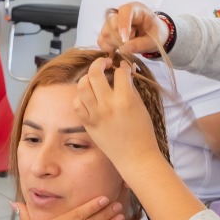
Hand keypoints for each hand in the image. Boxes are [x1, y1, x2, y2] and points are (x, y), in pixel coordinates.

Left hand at [76, 57, 163, 176]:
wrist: (135, 157)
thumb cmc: (142, 132)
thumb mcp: (140, 106)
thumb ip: (130, 87)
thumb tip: (125, 71)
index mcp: (125, 100)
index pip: (120, 72)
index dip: (123, 67)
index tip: (124, 68)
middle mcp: (107, 106)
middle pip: (95, 74)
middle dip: (99, 63)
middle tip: (105, 63)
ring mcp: (95, 115)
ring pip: (82, 86)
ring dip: (88, 77)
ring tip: (95, 78)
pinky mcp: (87, 123)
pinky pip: (77, 104)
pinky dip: (81, 96)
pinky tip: (89, 96)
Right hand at [95, 2, 163, 57]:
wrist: (153, 35)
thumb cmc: (155, 34)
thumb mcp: (154, 40)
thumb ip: (141, 44)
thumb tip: (123, 49)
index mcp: (136, 9)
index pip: (125, 12)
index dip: (123, 25)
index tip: (124, 39)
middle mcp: (122, 13)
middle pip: (112, 23)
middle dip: (120, 38)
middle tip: (132, 43)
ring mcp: (113, 22)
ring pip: (105, 32)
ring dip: (114, 43)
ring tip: (126, 45)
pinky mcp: (108, 31)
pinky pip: (101, 39)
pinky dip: (107, 47)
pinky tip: (116, 49)